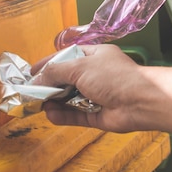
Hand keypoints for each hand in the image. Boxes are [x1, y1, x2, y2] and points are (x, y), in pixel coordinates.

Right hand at [32, 44, 156, 131]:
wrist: (139, 102)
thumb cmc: (115, 77)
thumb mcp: (80, 67)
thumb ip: (56, 72)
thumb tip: (38, 78)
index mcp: (94, 56)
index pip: (66, 57)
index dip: (48, 63)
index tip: (32, 71)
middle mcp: (95, 75)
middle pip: (66, 79)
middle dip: (49, 85)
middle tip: (32, 91)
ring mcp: (97, 95)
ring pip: (69, 99)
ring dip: (54, 101)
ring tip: (39, 104)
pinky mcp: (97, 114)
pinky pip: (75, 115)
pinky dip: (63, 116)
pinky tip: (50, 114)